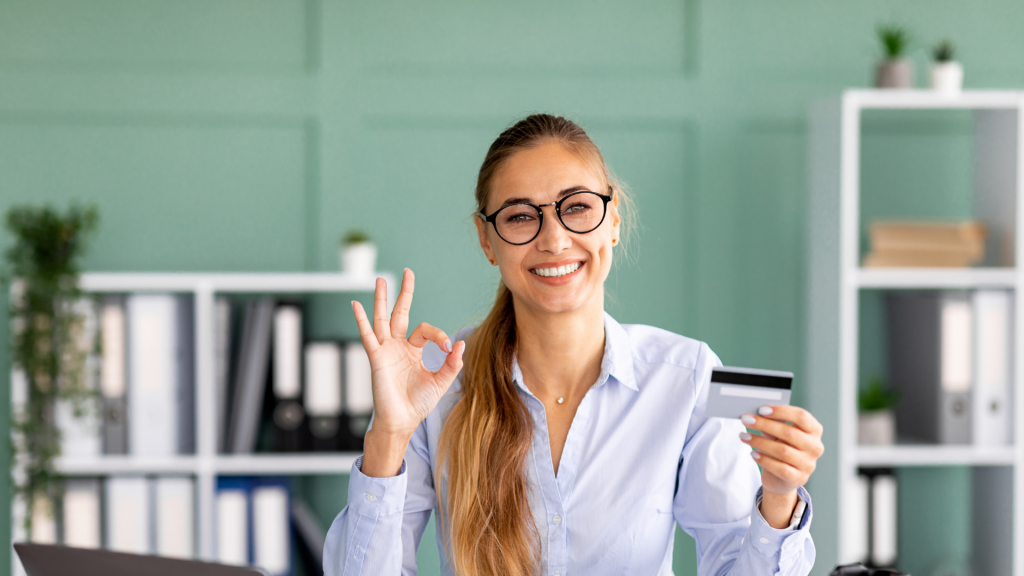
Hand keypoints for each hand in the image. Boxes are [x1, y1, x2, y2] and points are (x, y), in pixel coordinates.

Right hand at [352, 269, 465, 440]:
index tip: (448, 348)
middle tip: (408, 272)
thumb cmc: (419, 403)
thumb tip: (460, 344)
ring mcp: (386, 350)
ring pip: (382, 319)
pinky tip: (356, 304)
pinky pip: (368, 336)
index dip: (438, 335)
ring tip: (380, 279)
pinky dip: (362, 320)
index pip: (425, 330)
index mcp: (413, 350)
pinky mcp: (376, 358)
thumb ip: (452, 364)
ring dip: (381, 299)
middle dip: (405, 293)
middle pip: (400, 313)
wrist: (402, 421)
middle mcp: (398, 346)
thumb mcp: (441, 381)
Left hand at [739, 405, 823, 526]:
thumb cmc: (780, 448)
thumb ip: (773, 422)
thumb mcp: (778, 434)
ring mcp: (809, 464)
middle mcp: (815, 447)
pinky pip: (780, 468)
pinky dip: (764, 460)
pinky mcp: (799, 478)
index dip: (781, 411)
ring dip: (760, 442)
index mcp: (814, 430)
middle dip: (764, 424)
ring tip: (744, 437)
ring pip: (783, 451)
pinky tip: (753, 454)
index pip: (801, 416)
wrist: (781, 478)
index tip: (761, 410)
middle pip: (789, 432)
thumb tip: (755, 413)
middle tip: (746, 420)